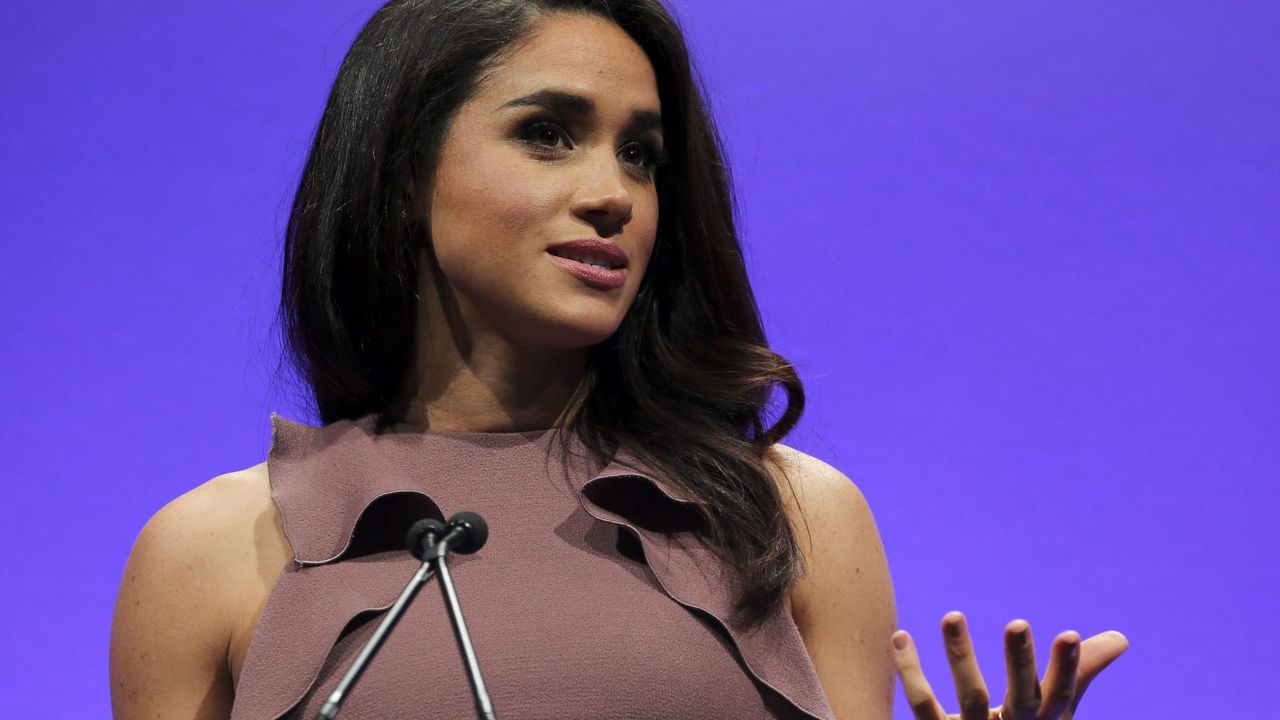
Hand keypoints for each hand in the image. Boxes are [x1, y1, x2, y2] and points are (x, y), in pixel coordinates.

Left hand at [890, 611, 1127, 719]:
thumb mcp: (1053, 710)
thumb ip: (1079, 672)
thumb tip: (1121, 639)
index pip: (1061, 696)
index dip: (1068, 669)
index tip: (1071, 633)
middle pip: (1021, 699)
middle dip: (1020, 663)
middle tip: (1017, 623)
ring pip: (970, 698)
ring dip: (960, 656)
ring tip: (951, 614)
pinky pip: (921, 705)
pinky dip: (909, 671)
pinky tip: (899, 636)